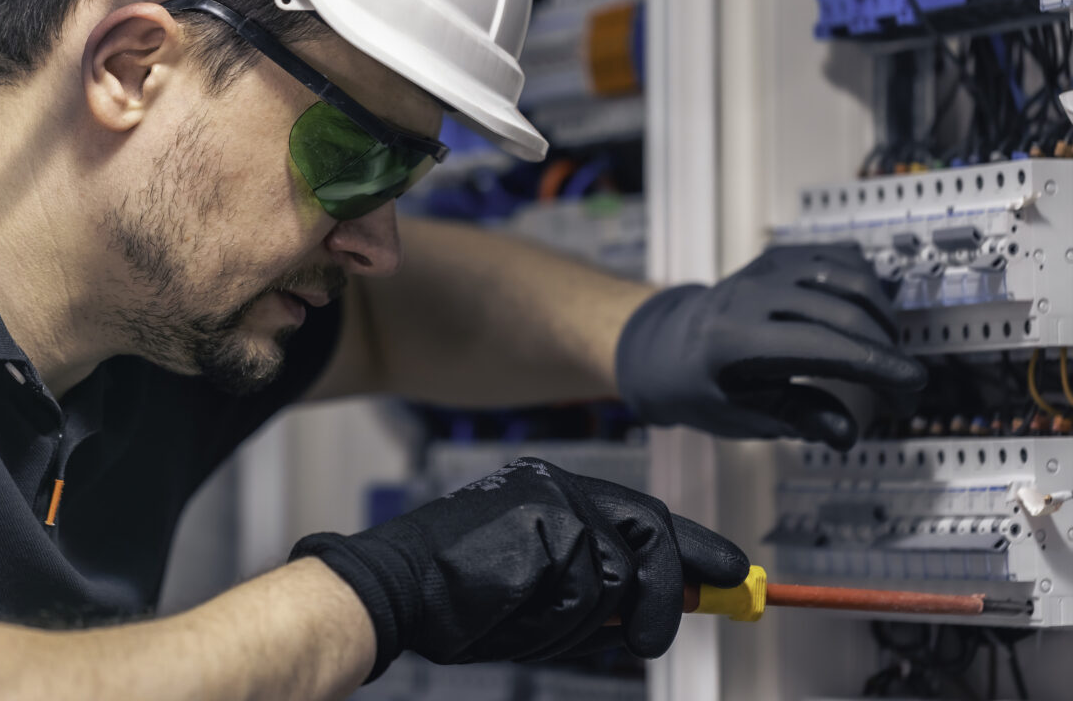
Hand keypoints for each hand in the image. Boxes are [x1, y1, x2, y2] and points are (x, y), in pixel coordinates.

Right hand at [291, 457, 746, 678]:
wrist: (391, 587)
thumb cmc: (455, 595)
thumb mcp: (540, 585)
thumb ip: (603, 586)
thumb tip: (668, 606)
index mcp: (554, 491)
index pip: (648, 518)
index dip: (698, 549)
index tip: (733, 575)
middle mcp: (559, 486)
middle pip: (654, 538)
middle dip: (667, 597)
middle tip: (651, 638)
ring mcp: (555, 504)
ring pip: (621, 580)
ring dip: (586, 623)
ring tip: (527, 620)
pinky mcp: (548, 529)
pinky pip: (589, 595)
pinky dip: (561, 623)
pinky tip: (515, 614)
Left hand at [616, 243, 926, 448]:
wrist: (667, 346)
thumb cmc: (704, 387)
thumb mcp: (743, 414)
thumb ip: (797, 418)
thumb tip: (847, 435)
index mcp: (735, 340)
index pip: (823, 346)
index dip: (877, 367)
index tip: (912, 386)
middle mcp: (751, 295)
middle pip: (846, 314)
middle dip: (886, 354)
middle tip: (902, 392)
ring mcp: (766, 269)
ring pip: (852, 280)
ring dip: (883, 318)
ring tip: (885, 355)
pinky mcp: (780, 256)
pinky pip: (841, 259)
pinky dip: (868, 286)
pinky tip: (872, 316)